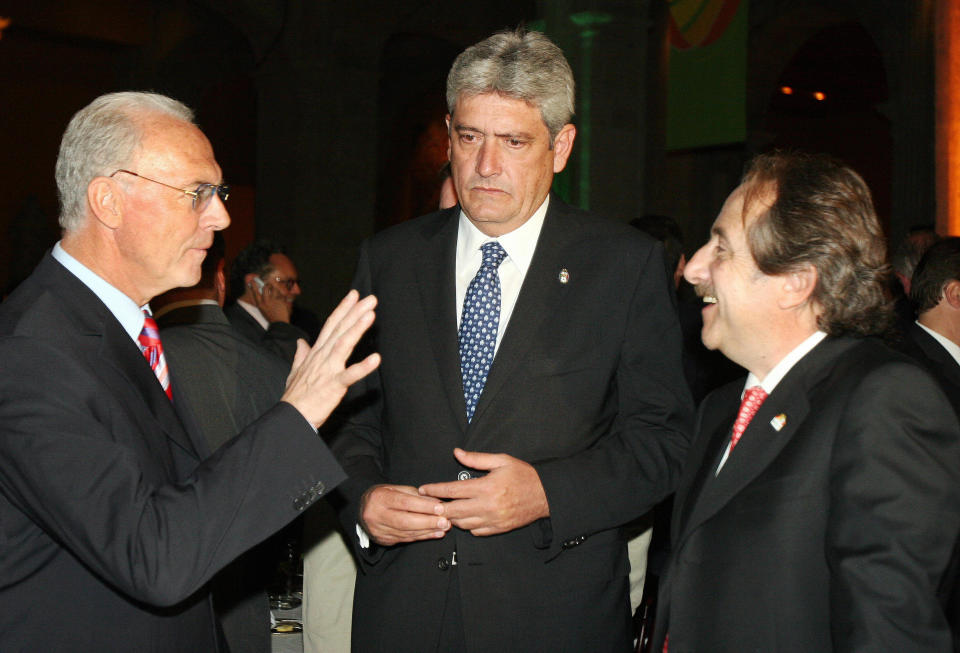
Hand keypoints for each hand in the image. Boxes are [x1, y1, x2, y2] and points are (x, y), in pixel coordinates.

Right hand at [253, 278, 293, 322]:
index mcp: (260, 304)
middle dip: (268, 284)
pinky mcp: (281, 302)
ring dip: (277, 287)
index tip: (253, 280)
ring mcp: (274, 301)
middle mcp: (266, 302)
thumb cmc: (271, 317)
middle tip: (270, 282)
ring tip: (278, 288)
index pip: (255, 292)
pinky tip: (284, 295)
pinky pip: (282, 294)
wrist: (279, 323)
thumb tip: (261, 294)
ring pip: (275, 289)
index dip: (253, 285)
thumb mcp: (263, 310)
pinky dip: (283, 293)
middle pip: (266, 288)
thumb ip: (262, 302)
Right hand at [281, 290, 379, 427]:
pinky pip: (350, 375)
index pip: (331, 325)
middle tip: (370, 299)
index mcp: (316, 353)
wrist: (290, 416)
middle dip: (355, 312)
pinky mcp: (333, 385)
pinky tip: (376, 358)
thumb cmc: (295, 396)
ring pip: (344, 344)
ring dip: (357, 329)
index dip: (343, 309)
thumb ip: (301, 355)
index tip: (354, 295)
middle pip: (340, 329)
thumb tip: (301, 342)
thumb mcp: (295, 371)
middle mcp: (322, 357)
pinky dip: (363, 367)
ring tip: (370, 315)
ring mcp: (328, 370)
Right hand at [359, 484, 449, 545]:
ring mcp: (378, 530)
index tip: (440, 508)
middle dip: (427, 522)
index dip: (423, 506)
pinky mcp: (383, 540)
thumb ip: (414, 494)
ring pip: (406, 533)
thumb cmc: (382, 496)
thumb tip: (436, 501)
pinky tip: (434, 533)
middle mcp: (376, 515)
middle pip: (405, 521)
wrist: (361, 509)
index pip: (404, 503)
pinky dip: (422, 537)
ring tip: (443, 528)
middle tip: (444, 521)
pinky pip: (405, 539)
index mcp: (379, 498)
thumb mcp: (394, 488)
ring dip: (427, 531)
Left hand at [418, 448, 549, 536]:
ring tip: (446, 509)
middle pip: (452, 511)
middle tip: (428, 503)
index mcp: (486, 487)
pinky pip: (475, 531)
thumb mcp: (501, 460)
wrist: (545, 495)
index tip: (423, 489)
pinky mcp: (498, 529)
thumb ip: (477, 459)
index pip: (453, 490)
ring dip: (452, 516)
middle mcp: (487, 506)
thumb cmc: (523, 475)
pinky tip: (465, 517)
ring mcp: (492, 520)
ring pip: (462, 523)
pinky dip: (467, 525)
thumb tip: (457, 453)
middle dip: (438, 507)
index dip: (435, 490)